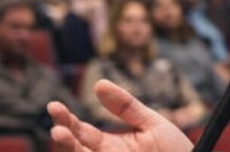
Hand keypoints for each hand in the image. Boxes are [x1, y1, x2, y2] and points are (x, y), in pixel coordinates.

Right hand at [49, 79, 190, 151]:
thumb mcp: (152, 125)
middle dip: (64, 140)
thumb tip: (98, 84)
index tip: (54, 106)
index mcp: (110, 145)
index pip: (82, 133)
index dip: (66, 120)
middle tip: (57, 128)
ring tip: (62, 136)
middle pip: (76, 151)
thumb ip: (126, 107)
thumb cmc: (175, 151)